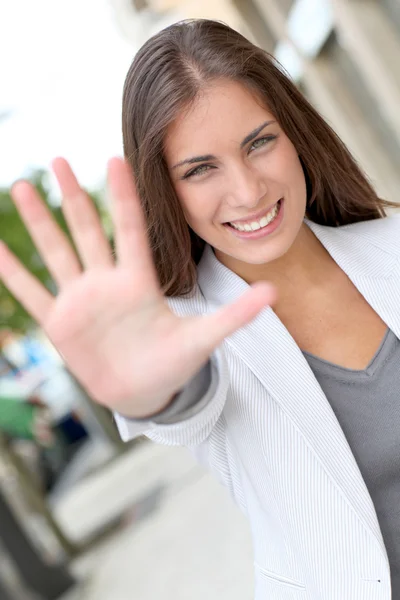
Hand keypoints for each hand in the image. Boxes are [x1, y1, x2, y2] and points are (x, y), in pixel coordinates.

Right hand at [0, 158, 275, 417]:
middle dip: (74, 196)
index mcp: (139, 280)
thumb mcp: (203, 338)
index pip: (130, 228)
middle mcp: (106, 281)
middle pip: (88, 229)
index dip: (123, 195)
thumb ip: (235, 314)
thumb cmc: (174, 363)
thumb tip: (276, 291)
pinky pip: (31, 292)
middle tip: (60, 159)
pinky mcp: (61, 323)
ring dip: (40, 221)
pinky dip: (12, 272)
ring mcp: (80, 299)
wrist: (145, 391)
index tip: (116, 158)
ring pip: (56, 251)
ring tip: (23, 185)